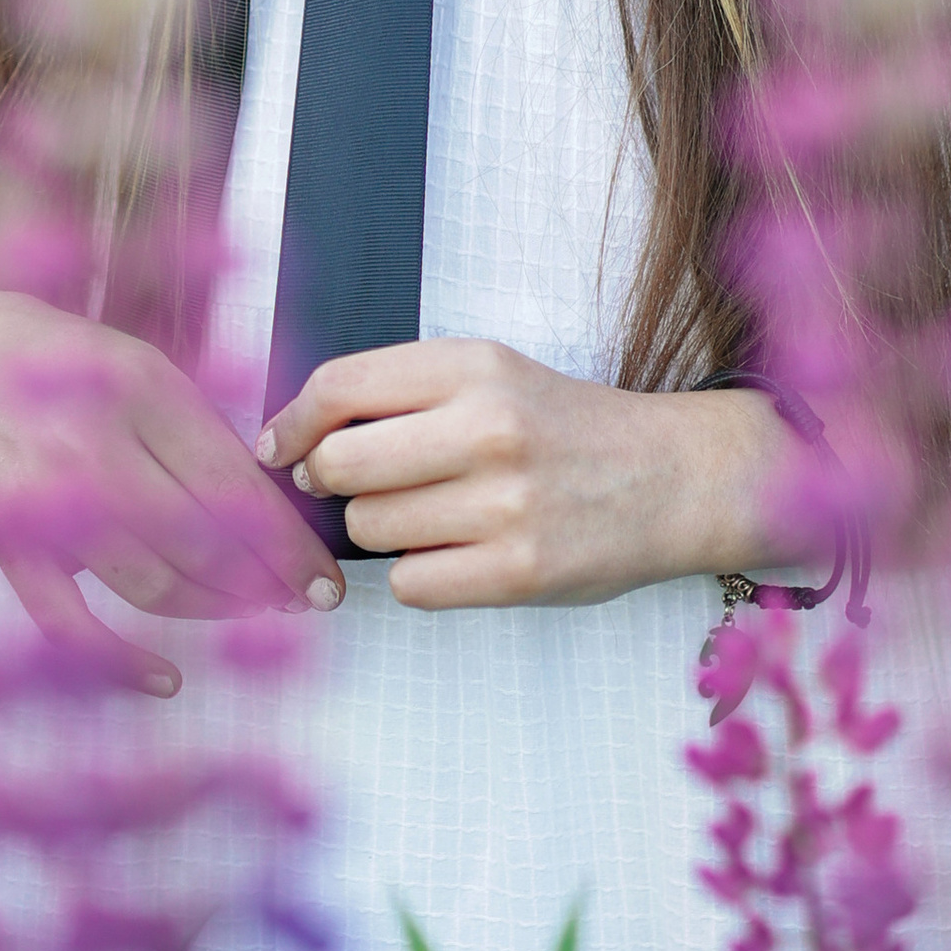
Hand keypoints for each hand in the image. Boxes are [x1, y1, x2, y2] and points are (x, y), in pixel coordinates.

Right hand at [0, 286, 343, 695]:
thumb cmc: (64, 363)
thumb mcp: (146, 371)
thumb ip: (204, 438)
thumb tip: (279, 518)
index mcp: (141, 388)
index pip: (237, 486)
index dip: (290, 547)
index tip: (326, 583)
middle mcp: (92, 441)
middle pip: (204, 541)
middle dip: (265, 584)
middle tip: (298, 604)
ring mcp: (43, 498)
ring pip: (151, 583)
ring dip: (213, 610)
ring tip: (250, 614)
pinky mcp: (4, 543)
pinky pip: (67, 623)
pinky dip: (120, 660)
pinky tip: (165, 676)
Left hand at [257, 342, 795, 609]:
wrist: (670, 477)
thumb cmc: (564, 428)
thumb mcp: (491, 375)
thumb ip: (401, 394)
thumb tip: (295, 442)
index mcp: (474, 366)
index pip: (340, 386)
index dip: (292, 423)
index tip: (280, 449)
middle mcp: (489, 428)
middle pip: (340, 466)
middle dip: (332, 483)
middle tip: (358, 487)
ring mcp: (506, 504)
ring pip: (369, 529)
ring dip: (381, 531)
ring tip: (431, 517)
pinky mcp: (520, 572)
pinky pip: (410, 585)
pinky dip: (418, 575)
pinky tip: (455, 554)